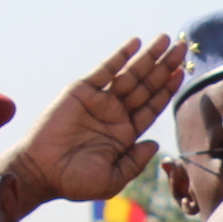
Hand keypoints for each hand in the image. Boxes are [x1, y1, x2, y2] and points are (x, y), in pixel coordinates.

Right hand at [1, 35, 187, 211]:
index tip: (182, 73)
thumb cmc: (73, 181)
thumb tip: (155, 144)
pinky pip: (105, 70)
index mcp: (125, 134)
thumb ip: (135, 162)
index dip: (168, 90)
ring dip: (148, 57)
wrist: (40, 172)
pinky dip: (120, 56)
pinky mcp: (82, 91)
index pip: (152, 107)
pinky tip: (137, 43)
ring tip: (166, 39)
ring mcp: (99, 101)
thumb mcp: (112, 179)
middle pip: (146, 86)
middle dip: (164, 67)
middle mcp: (115, 114)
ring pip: (130, 75)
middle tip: (182, 47)